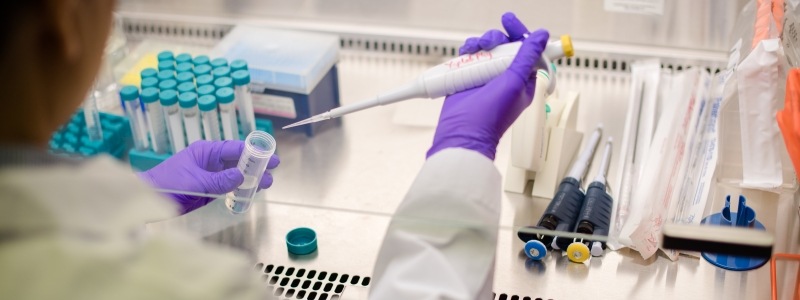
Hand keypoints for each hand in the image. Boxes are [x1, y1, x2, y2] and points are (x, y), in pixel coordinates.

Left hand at [139, 140, 279, 213]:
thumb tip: (241, 176)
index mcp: (206, 152)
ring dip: (249, 179)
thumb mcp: (196, 182)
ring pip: (234, 175)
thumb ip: (219, 180)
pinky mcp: (207, 190)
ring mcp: (209, 175)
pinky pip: (227, 187)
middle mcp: (209, 162)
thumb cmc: (167, 184)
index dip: (253, 152)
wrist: (147, 199)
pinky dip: (238, 189)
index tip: (269, 156)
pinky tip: (249, 192)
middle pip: (237, 161)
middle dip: (255, 166)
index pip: (234, 149)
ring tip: (265, 184)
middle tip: (272, 171)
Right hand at [427, 12, 548, 159]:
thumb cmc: (492, 115)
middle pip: (504, 46)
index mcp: (523, 80)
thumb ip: (527, 57)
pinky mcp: (469, 78)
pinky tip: (465, 51)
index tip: (510, 24)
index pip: (526, 50)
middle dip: (496, 38)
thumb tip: (542, 36)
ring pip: (486, 50)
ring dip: (480, 43)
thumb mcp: (514, 82)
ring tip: (474, 47)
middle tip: (488, 41)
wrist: (464, 131)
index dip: (520, 35)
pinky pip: (471, 58)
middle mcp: (505, 77)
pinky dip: (468, 51)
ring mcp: (486, 77)